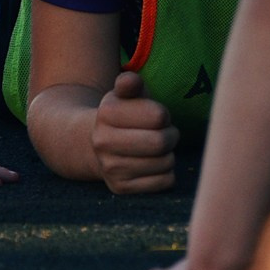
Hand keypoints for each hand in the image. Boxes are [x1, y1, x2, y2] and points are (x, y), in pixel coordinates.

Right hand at [94, 71, 180, 193]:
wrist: (98, 146)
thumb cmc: (124, 115)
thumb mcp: (126, 95)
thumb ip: (130, 83)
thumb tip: (130, 81)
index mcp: (106, 113)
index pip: (158, 116)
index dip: (164, 115)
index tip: (157, 116)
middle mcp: (103, 142)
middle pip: (161, 142)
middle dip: (171, 135)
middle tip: (165, 133)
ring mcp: (110, 168)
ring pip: (165, 163)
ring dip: (169, 155)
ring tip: (157, 149)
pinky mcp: (121, 188)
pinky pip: (164, 182)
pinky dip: (167, 173)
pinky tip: (153, 165)